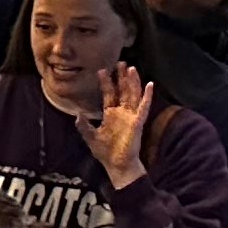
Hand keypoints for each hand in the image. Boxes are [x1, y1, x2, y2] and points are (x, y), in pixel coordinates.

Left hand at [74, 62, 153, 185]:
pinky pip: (144, 107)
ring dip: (133, 82)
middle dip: (121, 77)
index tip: (102, 70)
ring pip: (133, 95)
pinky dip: (147, 96)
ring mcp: (131, 116)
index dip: (106, 83)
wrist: (116, 165)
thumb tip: (78, 114)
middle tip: (121, 62)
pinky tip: (149, 84)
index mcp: (111, 114)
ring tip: (132, 68)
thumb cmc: (105, 152)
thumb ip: (84, 126)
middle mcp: (122, 113)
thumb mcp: (90, 137)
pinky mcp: (138, 122)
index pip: (109, 94)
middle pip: (122, 91)